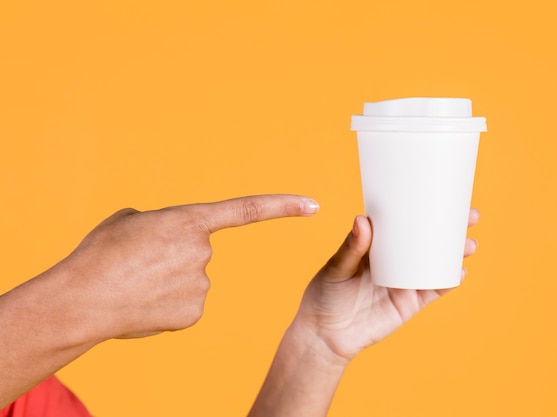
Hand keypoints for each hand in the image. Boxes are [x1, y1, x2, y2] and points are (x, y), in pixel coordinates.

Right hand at [54, 194, 319, 340]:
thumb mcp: (128, 221)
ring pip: (192, 279)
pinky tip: (145, 304)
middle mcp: (203, 252)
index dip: (282, 206)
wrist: (81, 300)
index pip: (246, 210)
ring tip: (137, 284)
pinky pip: (187, 303)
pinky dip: (168, 304)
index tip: (313, 205)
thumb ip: (159, 223)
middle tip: (140, 264)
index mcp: (188, 221)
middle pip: (200, 251)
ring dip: (169, 281)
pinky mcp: (194, 313)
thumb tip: (166, 239)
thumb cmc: (99, 255)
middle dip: (174, 255)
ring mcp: (202, 285)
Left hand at [293, 209, 479, 362]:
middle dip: (452, 227)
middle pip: (428, 239)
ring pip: (436, 262)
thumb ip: (351, 247)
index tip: (444, 194)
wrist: (325, 335)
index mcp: (378, 245)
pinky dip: (448, 281)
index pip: (405, 222)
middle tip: (470, 216)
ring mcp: (404, 281)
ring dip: (455, 252)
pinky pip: (433, 290)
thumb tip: (363, 220)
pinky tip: (460, 271)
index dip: (425, 208)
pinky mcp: (409, 303)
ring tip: (469, 244)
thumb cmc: (325, 295)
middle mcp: (395, 260)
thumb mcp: (336, 267)